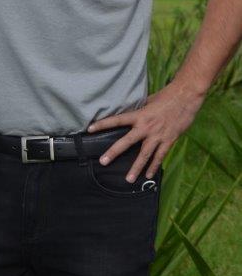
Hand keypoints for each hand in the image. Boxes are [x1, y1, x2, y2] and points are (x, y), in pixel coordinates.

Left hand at [86, 83, 203, 182]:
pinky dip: (154, 166)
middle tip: (103, 161)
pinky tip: (149, 176)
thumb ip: (139, 109)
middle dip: (114, 152)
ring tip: (128, 179)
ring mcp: (158, 135)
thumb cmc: (167, 96)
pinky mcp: (169, 140)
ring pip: (144, 155)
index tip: (90, 129)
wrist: (186, 97)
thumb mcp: (149, 100)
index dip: (103, 124)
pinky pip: (160, 156)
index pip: (117, 120)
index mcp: (139, 115)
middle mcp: (146, 127)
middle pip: (127, 142)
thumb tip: (130, 110)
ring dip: (136, 168)